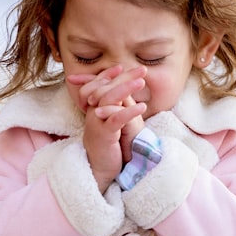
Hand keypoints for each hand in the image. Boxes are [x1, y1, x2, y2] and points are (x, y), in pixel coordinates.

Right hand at [67, 66, 147, 191]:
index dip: (111, 74)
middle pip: (105, 87)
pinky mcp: (104, 135)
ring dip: (126, 89)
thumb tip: (126, 90)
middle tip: (142, 69)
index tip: (124, 66)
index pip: (100, 84)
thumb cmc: (109, 144)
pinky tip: (143, 106)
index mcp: (94, 108)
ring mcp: (96, 123)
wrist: (99, 168)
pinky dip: (129, 111)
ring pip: (108, 99)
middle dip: (124, 77)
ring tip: (142, 82)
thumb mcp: (112, 122)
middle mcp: (92, 112)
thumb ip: (116, 106)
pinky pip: (115, 119)